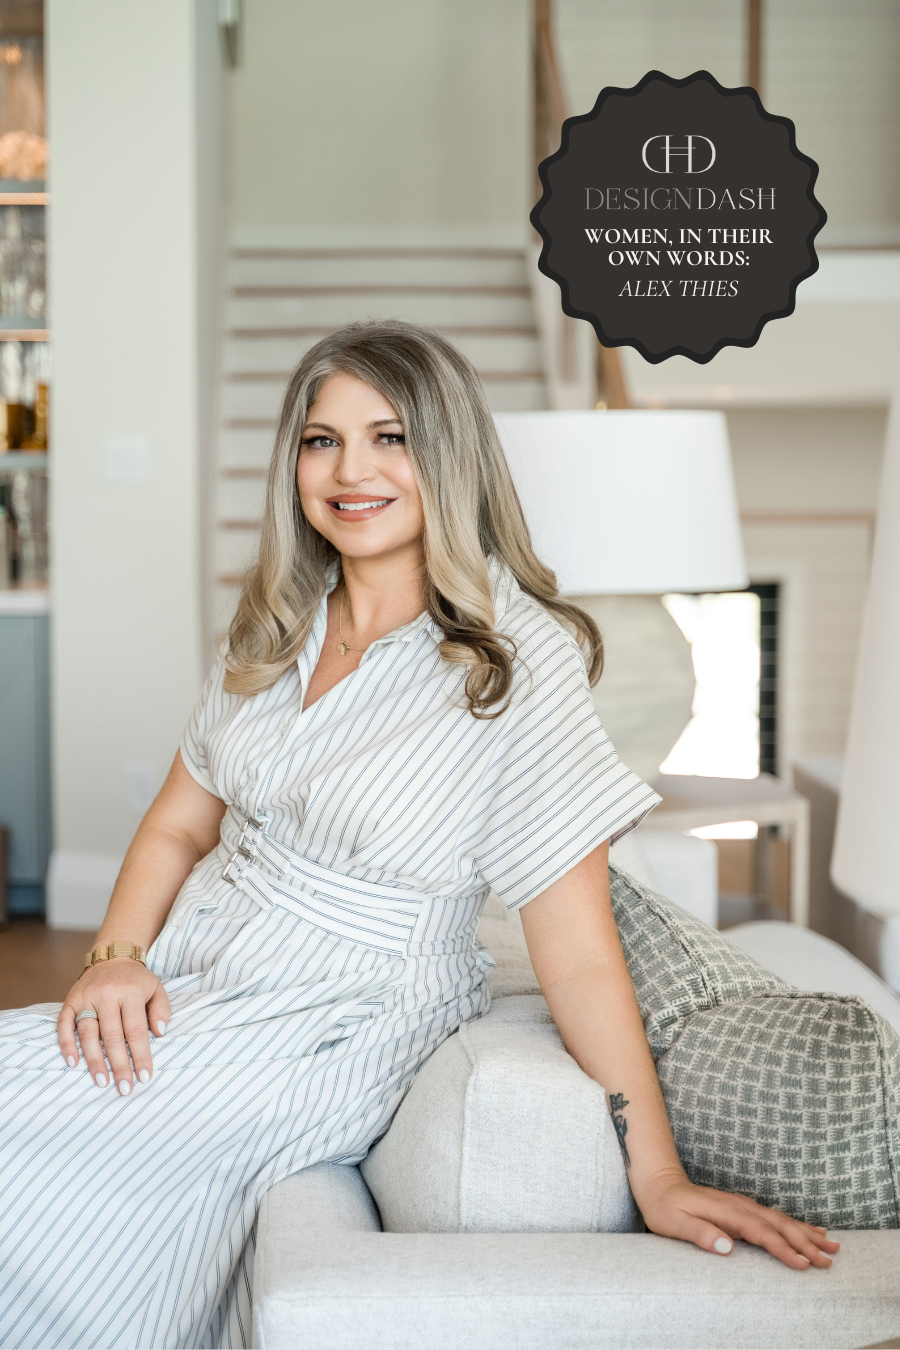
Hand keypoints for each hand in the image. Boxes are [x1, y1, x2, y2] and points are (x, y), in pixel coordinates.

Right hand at [58, 958, 170, 1096]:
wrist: (112, 956)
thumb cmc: (136, 980)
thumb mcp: (156, 988)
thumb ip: (161, 1010)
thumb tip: (159, 1033)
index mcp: (130, 992)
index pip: (136, 1030)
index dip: (140, 1055)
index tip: (145, 1077)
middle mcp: (107, 995)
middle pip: (112, 1036)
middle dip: (119, 1065)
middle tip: (124, 1088)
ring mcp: (86, 998)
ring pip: (88, 1034)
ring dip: (94, 1061)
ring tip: (102, 1082)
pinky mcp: (70, 1000)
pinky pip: (64, 1025)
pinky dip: (66, 1044)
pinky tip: (72, 1063)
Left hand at [637, 1167, 840, 1269]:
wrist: (658, 1182)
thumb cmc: (665, 1207)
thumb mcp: (675, 1223)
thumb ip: (701, 1233)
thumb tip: (728, 1247)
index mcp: (727, 1211)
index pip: (761, 1233)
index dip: (783, 1249)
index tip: (804, 1265)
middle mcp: (739, 1205)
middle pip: (778, 1225)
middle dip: (806, 1243)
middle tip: (829, 1261)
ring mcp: (743, 1205)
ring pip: (781, 1219)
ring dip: (807, 1233)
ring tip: (832, 1245)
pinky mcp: (743, 1208)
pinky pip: (774, 1217)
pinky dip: (796, 1224)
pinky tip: (811, 1229)